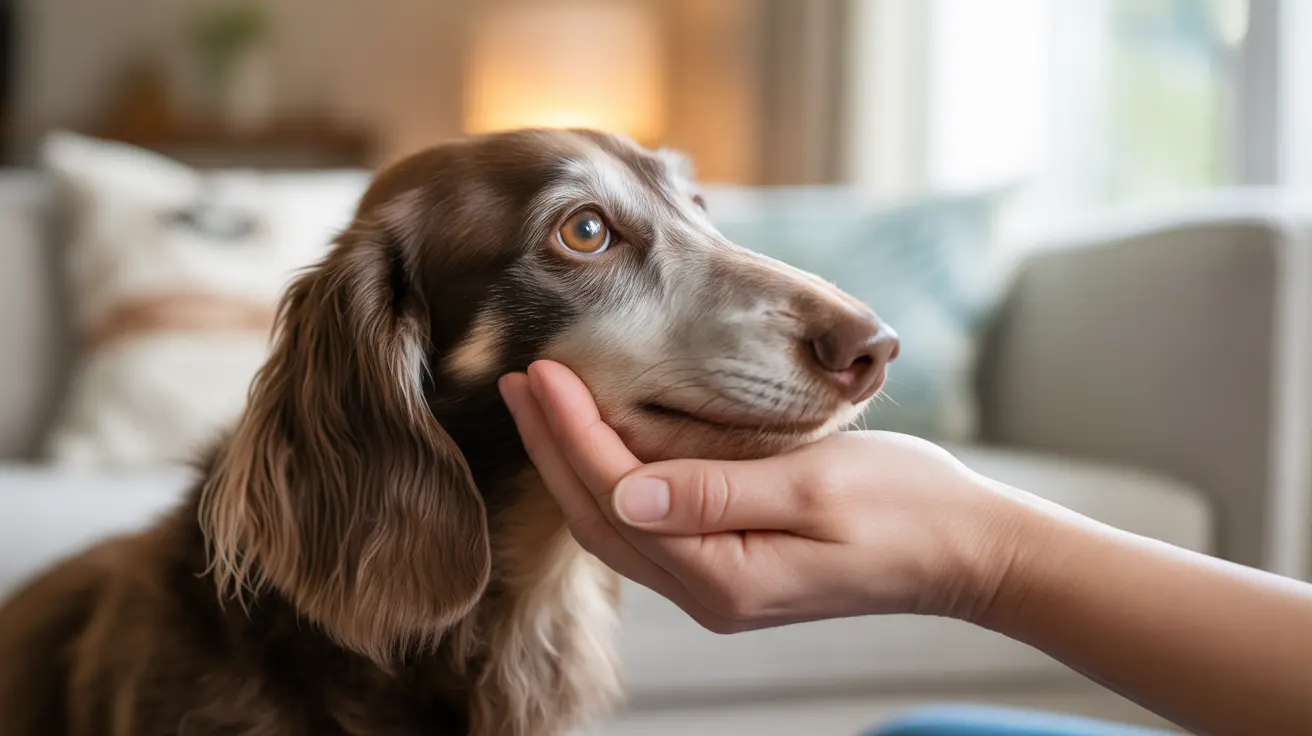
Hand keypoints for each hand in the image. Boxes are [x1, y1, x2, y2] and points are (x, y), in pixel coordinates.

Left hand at [498, 360, 1025, 632]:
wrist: (965, 550)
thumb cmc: (905, 508)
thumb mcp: (815, 488)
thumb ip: (716, 490)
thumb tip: (623, 492)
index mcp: (724, 576)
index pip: (619, 497)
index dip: (573, 434)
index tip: (544, 373)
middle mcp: (708, 591)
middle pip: (602, 516)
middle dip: (553, 448)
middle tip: (520, 381)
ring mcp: (717, 584)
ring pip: (618, 524)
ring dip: (574, 462)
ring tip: (544, 403)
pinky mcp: (731, 565)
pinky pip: (650, 524)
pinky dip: (615, 478)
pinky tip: (602, 439)